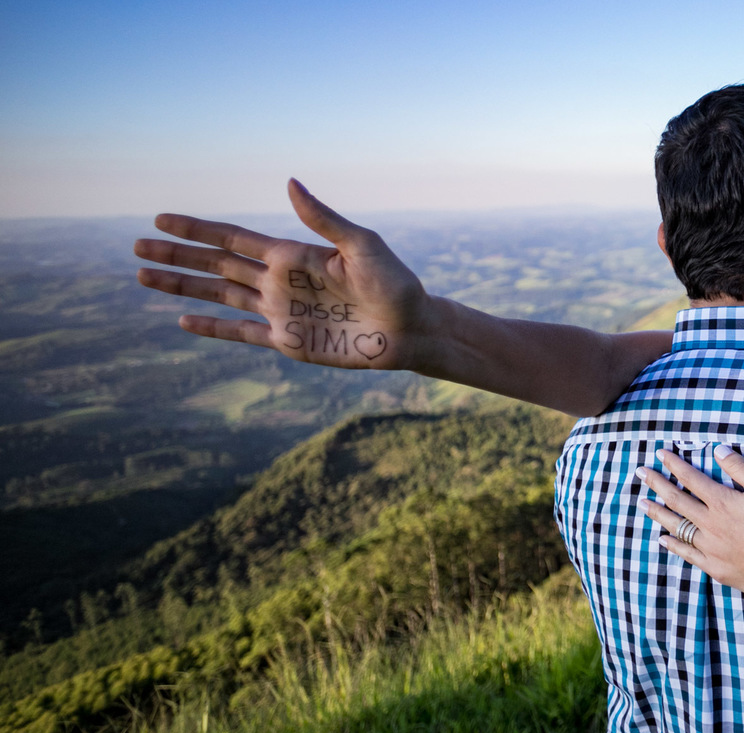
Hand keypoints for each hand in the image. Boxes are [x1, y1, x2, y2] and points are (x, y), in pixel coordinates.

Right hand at [135, 179, 434, 370]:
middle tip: (136, 245)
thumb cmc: (394, 283)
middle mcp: (279, 281)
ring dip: (183, 288)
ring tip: (144, 277)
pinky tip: (183, 323)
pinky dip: (213, 329)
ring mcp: (280, 312)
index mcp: (292, 255)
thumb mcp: (361, 245)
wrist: (410, 328)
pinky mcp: (288, 342)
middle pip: (215, 264)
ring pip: (219, 296)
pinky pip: (241, 333)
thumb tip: (289, 183)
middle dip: (176, 255)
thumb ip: (323, 219)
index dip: (197, 228)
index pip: (232, 237)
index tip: (161, 217)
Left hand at [637, 445, 743, 603]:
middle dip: (656, 484)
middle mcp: (710, 524)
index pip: (690, 478)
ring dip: (658, 513)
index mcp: (722, 502)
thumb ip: (740, 468)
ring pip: (676, 527)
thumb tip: (719, 450)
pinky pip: (687, 554)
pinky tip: (663, 540)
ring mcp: (710, 548)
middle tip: (640, 473)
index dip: (673, 465)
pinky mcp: (715, 568)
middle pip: (676, 500)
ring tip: (643, 503)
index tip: (659, 454)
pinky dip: (673, 545)